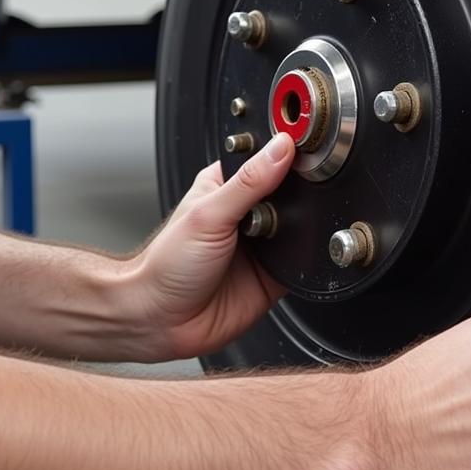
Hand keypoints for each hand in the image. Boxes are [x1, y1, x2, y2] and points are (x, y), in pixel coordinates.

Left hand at [124, 133, 295, 361]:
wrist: (164, 323)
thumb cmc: (166, 267)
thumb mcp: (208, 214)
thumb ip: (248, 182)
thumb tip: (280, 149)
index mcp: (225, 186)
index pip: (263, 159)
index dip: (284, 154)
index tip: (305, 146)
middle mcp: (245, 213)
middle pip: (287, 191)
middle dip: (296, 194)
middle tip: (288, 200)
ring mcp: (261, 244)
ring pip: (300, 224)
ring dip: (302, 225)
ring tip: (280, 234)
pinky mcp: (274, 272)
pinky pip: (302, 258)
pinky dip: (307, 255)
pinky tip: (294, 253)